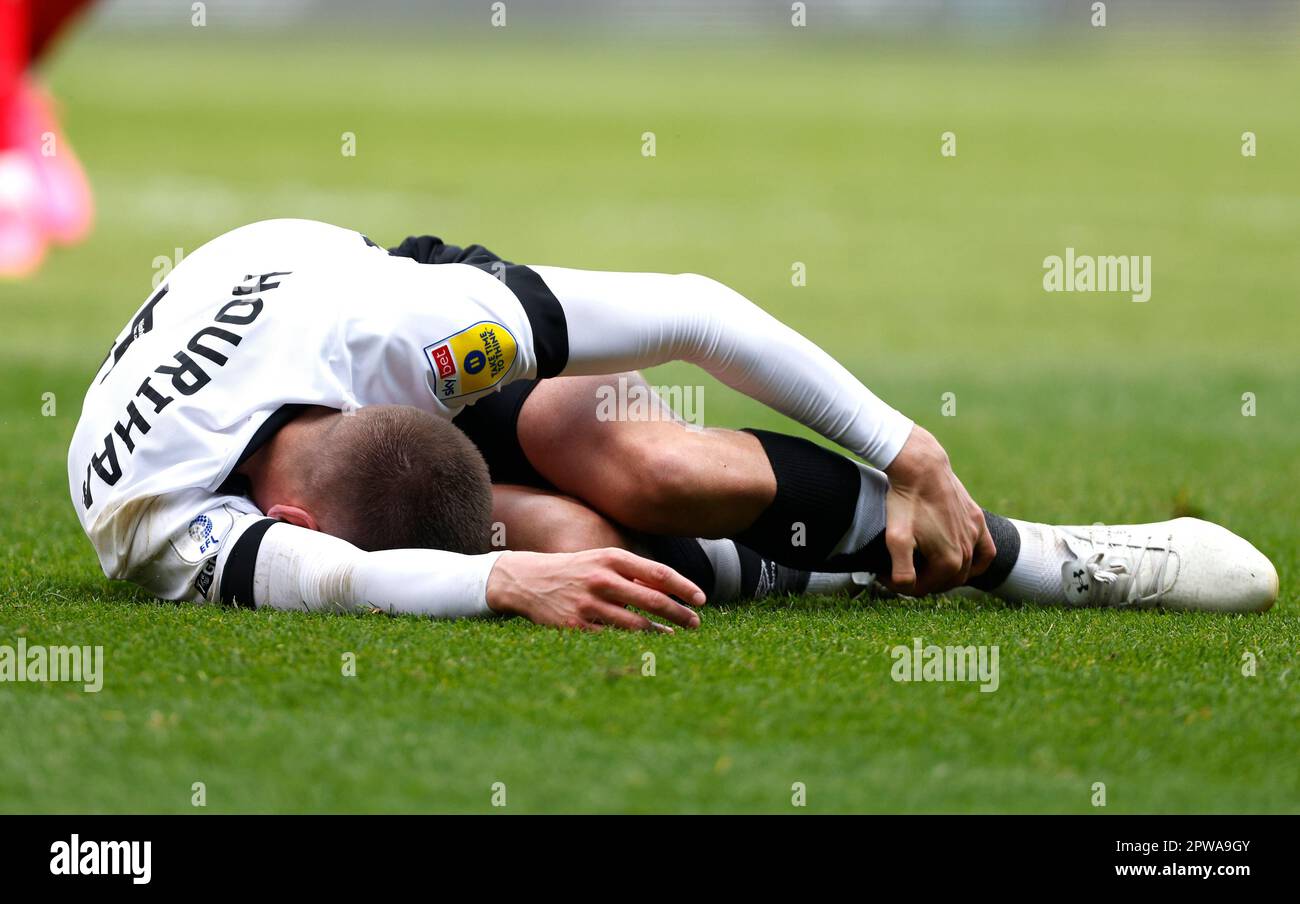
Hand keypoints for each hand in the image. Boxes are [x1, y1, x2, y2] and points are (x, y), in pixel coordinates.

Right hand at [485, 548, 705, 631]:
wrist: (528, 580)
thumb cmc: (575, 569)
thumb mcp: (602, 560)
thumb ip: (633, 572)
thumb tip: (670, 589)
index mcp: (611, 558)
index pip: (658, 573)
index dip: (684, 587)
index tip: (701, 600)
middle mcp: (602, 579)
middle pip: (652, 600)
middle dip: (679, 614)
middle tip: (695, 623)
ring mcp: (588, 604)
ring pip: (636, 624)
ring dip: (660, 633)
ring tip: (674, 635)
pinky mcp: (576, 626)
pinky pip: (612, 638)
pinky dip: (632, 643)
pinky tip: (645, 645)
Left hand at [882, 425, 995, 595]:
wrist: (921, 467)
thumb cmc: (906, 502)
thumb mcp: (896, 539)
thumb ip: (902, 570)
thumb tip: (906, 588)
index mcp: (949, 561)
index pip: (924, 587)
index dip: (902, 586)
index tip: (884, 574)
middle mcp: (967, 550)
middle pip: (945, 581)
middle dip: (924, 583)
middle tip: (902, 573)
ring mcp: (975, 534)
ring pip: (967, 569)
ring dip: (947, 575)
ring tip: (927, 570)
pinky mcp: (977, 519)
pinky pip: (985, 550)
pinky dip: (978, 561)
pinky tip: (965, 560)